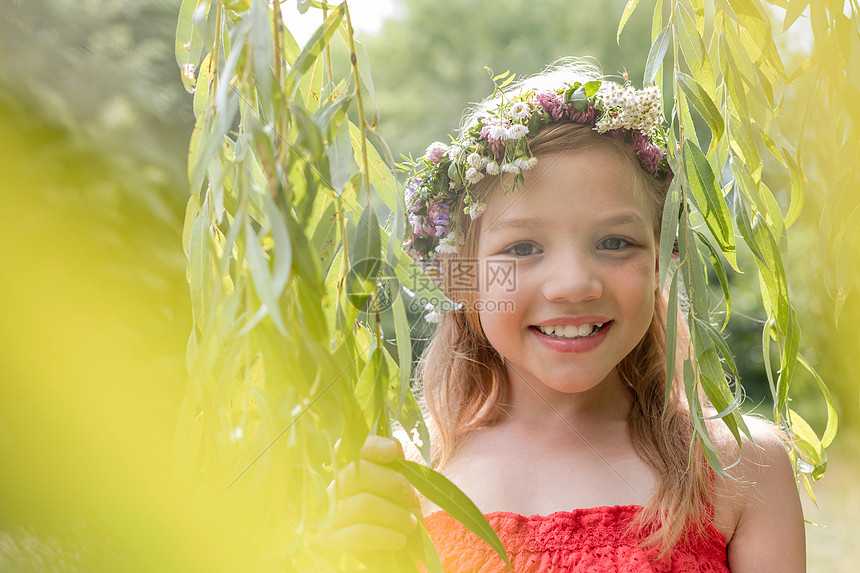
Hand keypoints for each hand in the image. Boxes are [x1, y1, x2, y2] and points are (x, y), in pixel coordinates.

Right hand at [316, 434, 421, 553]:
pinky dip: (386, 535)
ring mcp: (325, 518)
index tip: (393, 451)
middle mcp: (328, 493)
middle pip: (355, 474)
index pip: (347, 450)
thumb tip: (391, 446)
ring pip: (363, 504)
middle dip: (391, 483)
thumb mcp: (397, 495)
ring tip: (410, 524)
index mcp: (342, 476)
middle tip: (410, 498)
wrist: (389, 563)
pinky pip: (360, 534)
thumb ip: (393, 469)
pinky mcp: (330, 543)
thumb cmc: (392, 524)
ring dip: (395, 514)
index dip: (370, 446)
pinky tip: (400, 540)